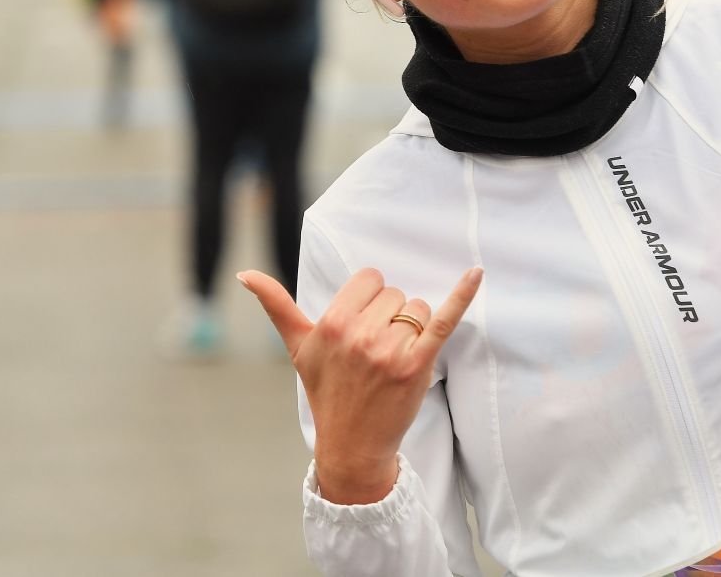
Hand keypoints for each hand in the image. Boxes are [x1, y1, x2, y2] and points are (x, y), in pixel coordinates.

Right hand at [238, 265, 482, 503]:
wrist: (352, 446)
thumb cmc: (326, 392)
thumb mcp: (298, 349)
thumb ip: (275, 306)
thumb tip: (244, 274)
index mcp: (332, 324)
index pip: (369, 280)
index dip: (370, 300)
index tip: (363, 325)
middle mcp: (359, 335)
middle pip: (395, 295)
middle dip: (390, 316)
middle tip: (376, 351)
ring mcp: (390, 351)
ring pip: (417, 309)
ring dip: (413, 328)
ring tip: (395, 358)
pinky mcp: (418, 366)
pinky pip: (443, 321)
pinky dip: (462, 295)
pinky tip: (476, 274)